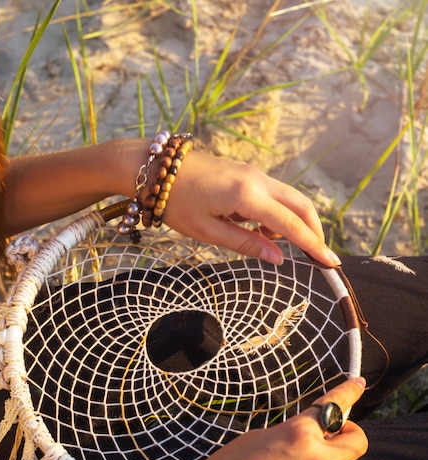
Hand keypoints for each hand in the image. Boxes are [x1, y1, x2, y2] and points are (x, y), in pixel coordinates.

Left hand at [163, 152, 340, 267]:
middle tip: (317, 256)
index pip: (290, 224)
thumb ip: (246, 244)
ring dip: (293, 222)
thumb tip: (279, 258)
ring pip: (289, 198)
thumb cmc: (176, 203)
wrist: (155, 170)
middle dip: (313, 231)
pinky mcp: (246, 173)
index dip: (313, 245)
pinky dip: (276, 213)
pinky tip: (258, 228)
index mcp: (247, 195)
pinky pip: (273, 194)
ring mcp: (253, 173)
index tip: (331, 263)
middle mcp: (257, 179)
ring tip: (275, 245)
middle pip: (301, 205)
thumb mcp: (207, 231)